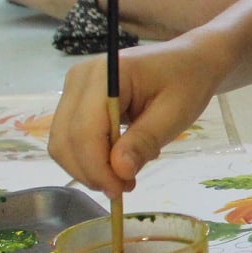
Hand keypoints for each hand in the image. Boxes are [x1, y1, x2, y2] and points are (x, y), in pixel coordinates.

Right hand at [47, 37, 225, 194]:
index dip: (97, 167)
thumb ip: (145, 141)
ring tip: (124, 177)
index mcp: (105, 75)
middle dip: (90, 172)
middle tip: (124, 188)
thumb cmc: (187, 82)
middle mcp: (79, 79)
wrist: (189, 61)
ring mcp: (73, 89)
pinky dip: (89, 157)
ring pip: (62, 143)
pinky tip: (119, 160)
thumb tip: (119, 172)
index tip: (121, 191)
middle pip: (65, 140)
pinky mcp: (76, 101)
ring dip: (88, 168)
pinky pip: (71, 138)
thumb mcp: (175, 114)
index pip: (84, 131)